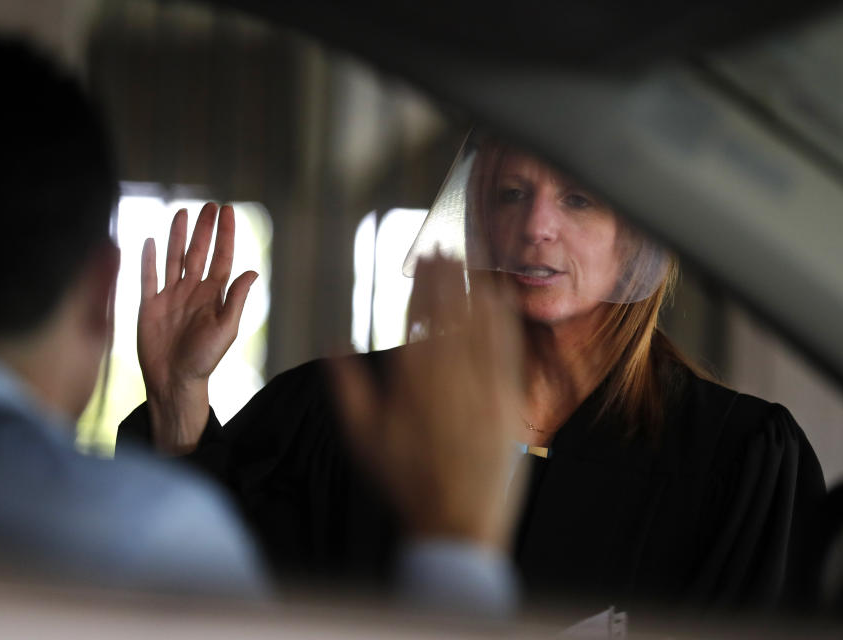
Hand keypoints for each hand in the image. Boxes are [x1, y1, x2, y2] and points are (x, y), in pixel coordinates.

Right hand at [137, 203, 257, 454]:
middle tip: (210, 205)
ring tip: (183, 212)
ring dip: (178, 235)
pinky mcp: (149, 305)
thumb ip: (236, 300)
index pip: (221, 258)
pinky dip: (149, 259)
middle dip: (204, 229)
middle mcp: (192, 291)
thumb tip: (251, 271)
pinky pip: (148, 276)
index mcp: (213, 296)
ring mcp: (170, 296)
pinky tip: (152, 240)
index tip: (228, 211)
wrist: (174, 381)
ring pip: (174, 258)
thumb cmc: (204, 360)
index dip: (225, 235)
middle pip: (199, 252)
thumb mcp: (226, 330)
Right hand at [332, 257, 524, 550]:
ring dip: (475, 287)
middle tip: (445, 245)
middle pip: (451, 312)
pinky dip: (503, 318)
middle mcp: (451, 377)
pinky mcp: (509, 400)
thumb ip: (346, 387)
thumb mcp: (362, 438)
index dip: (422, 283)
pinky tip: (501, 297)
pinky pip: (508, 349)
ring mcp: (485, 388)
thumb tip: (333, 343)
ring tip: (471, 258)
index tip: (422, 258)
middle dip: (448, 274)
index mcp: (413, 381)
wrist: (456, 521)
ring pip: (482, 324)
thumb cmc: (405, 481)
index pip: (419, 317)